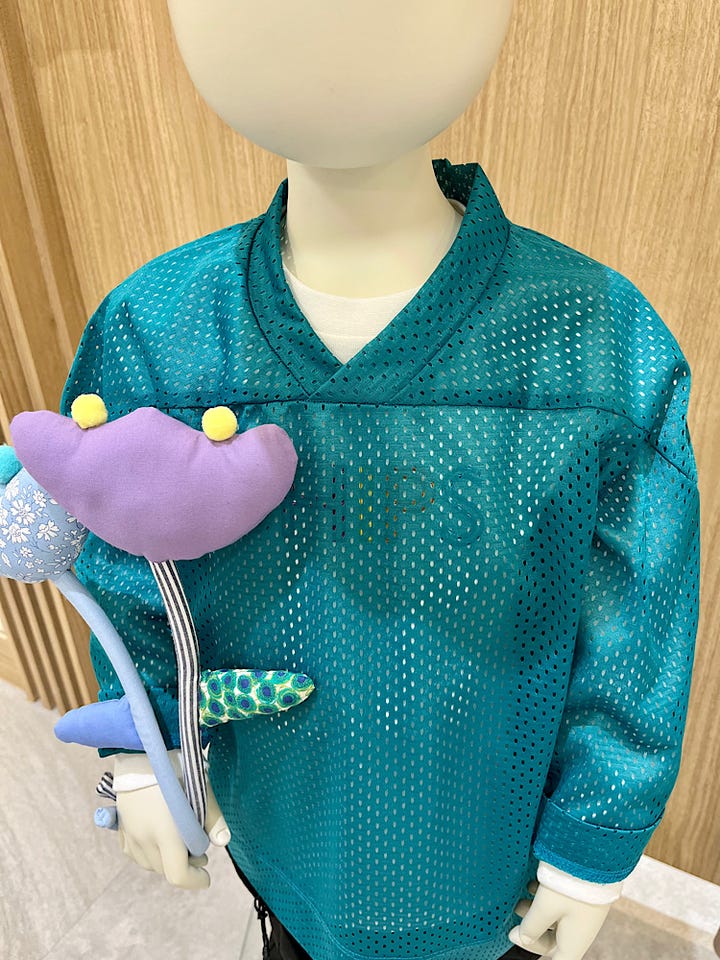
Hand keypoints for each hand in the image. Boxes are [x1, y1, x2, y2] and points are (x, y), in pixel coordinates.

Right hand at [115, 753, 230, 889]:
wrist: (142, 749)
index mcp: (166, 834)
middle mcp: (145, 839)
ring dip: (166, 861)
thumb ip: (213, 819)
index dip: (194, 881)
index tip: (207, 877)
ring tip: (181, 844)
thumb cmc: (176, 767)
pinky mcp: (121, 824)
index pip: (177, 875)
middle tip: (200, 853)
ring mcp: (130, 833)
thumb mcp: (201, 790)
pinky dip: (148, 853)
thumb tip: (223, 842)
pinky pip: (133, 852)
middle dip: (185, 867)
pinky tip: (158, 840)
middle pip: (164, 870)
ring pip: (148, 863)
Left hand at [508, 880, 611, 958]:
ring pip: (556, 918)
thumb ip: (532, 925)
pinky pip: (562, 903)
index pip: (558, 959)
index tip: (515, 936)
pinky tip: (533, 884)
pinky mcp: (584, 894)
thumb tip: (522, 938)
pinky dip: (545, 898)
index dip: (534, 950)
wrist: (596, 853)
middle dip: (532, 928)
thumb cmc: (572, 884)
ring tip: (520, 899)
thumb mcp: (546, 906)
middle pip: (554, 939)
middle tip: (515, 914)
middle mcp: (582, 928)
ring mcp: (584, 911)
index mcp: (576, 940)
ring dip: (537, 912)